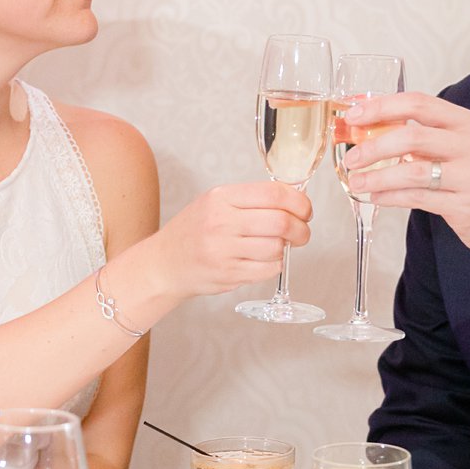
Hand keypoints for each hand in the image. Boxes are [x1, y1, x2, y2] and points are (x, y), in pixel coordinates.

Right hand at [155, 181, 311, 298]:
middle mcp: (221, 222)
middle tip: (302, 233)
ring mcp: (223, 250)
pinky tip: (266, 260)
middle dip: (301, 229)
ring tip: (280, 246)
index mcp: (221, 197)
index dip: (300, 202)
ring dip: (287, 249)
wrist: (164, 264)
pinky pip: (267, 269)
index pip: (274, 194)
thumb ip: (251, 199)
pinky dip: (275, 265)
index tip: (305, 210)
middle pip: (281, 222)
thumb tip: (294, 198)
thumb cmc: (194, 231)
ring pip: (277, 248)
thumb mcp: (215, 203)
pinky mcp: (227, 274)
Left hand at [342, 94, 469, 280]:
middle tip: (352, 155)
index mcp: (468, 124)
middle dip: (373, 145)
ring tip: (356, 181)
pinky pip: (418, 199)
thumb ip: (432, 138)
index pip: (418, 103)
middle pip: (411, 134)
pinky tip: (375, 197)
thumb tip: (382, 130)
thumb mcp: (469, 148)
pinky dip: (390, 197)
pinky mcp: (464, 206)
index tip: (355, 114)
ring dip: (377, 176)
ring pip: (412, 170)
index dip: (382, 106)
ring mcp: (469, 177)